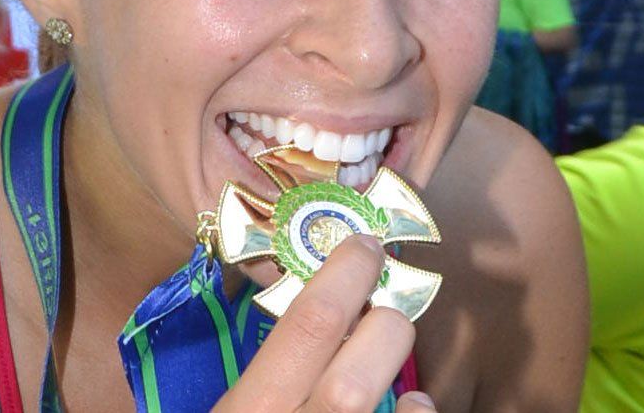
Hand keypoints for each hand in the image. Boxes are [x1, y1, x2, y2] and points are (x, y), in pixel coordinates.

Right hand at [214, 234, 436, 411]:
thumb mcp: (230, 408)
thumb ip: (260, 374)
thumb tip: (314, 312)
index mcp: (246, 407)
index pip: (306, 326)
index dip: (346, 275)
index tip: (364, 247)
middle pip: (353, 373)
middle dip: (384, 328)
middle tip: (384, 309)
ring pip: (372, 402)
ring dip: (394, 367)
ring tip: (391, 350)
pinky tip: (414, 404)